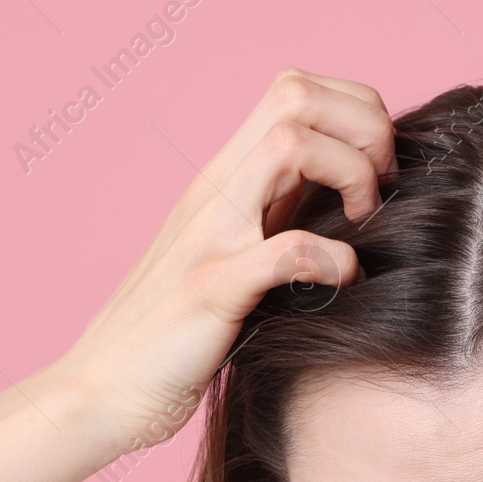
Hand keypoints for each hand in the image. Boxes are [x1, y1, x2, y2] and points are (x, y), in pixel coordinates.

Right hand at [51, 67, 396, 458]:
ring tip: (364, 222)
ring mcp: (210, 236)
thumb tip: (353, 206)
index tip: (379, 171)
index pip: (296, 90)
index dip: (355, 113)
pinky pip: (286, 250)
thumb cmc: (177, 335)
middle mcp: (214, 192)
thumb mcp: (234, 258)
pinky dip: (332, 261)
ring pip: (290, 142)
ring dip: (350, 173)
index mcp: (224, 179)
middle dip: (364, 127)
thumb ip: (277, 221)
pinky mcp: (211, 290)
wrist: (101, 391)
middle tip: (381, 189)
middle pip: (297, 94)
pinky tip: (344, 282)